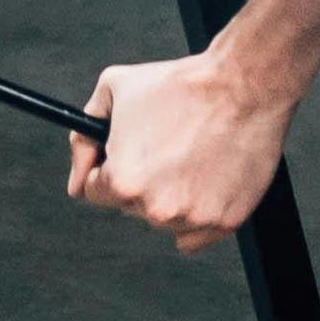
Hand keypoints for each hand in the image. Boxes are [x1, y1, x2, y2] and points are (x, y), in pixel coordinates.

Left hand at [64, 47, 301, 256]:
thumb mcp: (113, 90)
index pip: (93, 190)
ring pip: (164, 219)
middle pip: (130, 205)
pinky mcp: (225, 223)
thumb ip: (83, 137)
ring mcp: (191, 220)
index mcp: (123, 181)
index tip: (124, 152)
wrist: (243, 85)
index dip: (106, 165)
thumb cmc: (182, 85)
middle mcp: (155, 209)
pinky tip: (204, 178)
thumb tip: (77, 177)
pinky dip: (196, 213)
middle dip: (139, 178)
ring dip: (170, 195)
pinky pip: (195, 235)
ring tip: (190, 154)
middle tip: (164, 145)